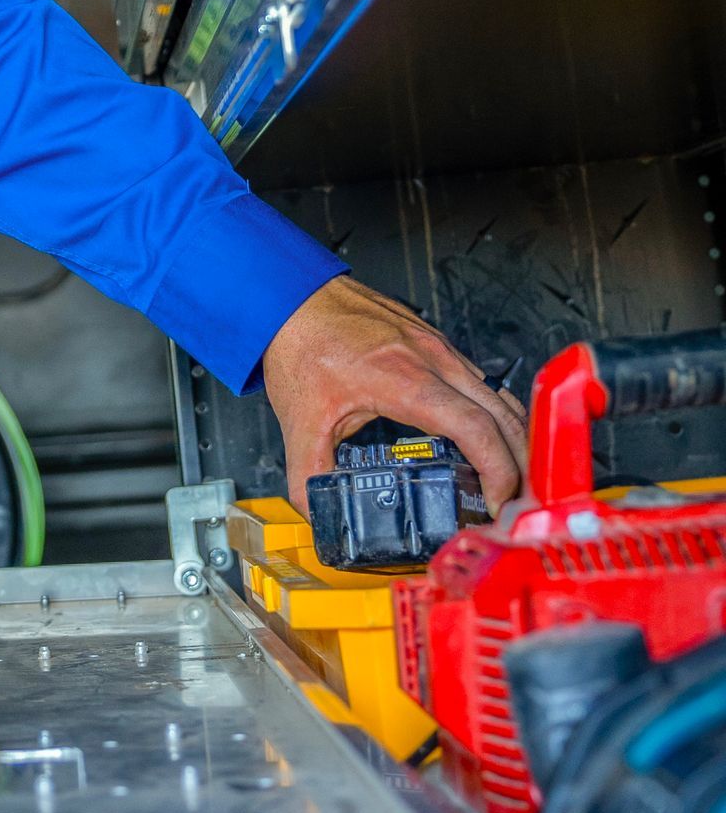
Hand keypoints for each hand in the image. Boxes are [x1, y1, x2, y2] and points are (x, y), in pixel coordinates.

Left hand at [260, 276, 526, 513]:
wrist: (291, 296)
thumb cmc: (300, 344)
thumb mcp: (301, 421)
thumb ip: (309, 475)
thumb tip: (318, 516)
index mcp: (408, 381)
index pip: (477, 430)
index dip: (499, 472)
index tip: (497, 503)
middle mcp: (434, 360)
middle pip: (504, 417)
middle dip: (521, 465)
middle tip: (518, 503)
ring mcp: (439, 347)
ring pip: (499, 396)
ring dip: (514, 439)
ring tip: (512, 478)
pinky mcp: (435, 342)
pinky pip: (482, 381)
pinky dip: (496, 413)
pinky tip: (486, 437)